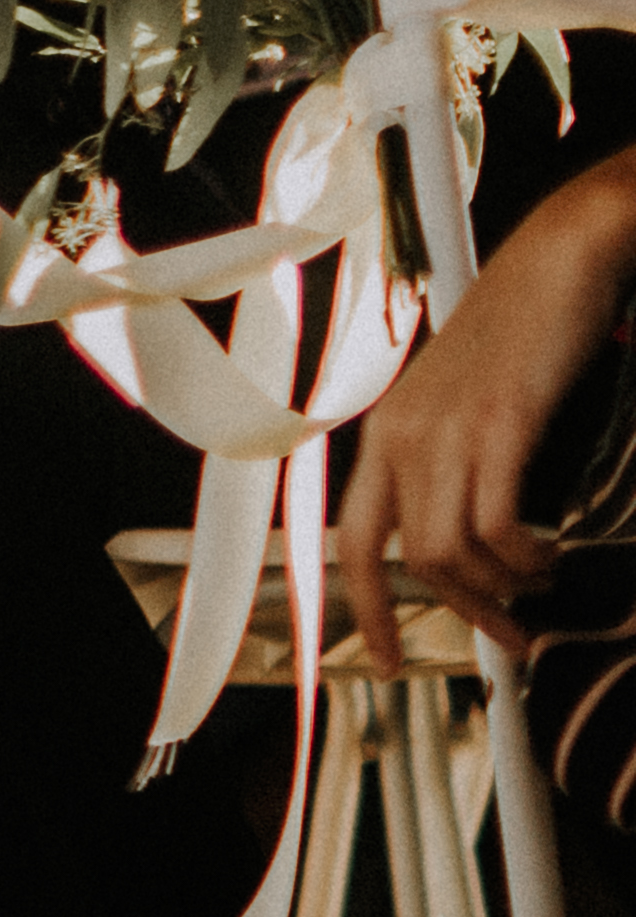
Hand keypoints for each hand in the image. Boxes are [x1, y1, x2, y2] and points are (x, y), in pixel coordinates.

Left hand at [342, 167, 635, 645]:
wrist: (562, 258)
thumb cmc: (526, 331)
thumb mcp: (467, 404)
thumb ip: (455, 463)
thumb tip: (472, 539)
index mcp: (387, 433)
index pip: (352, 541)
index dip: (366, 609)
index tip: (389, 658)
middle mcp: (403, 434)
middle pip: (406, 560)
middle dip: (458, 614)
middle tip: (506, 641)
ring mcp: (447, 428)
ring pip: (449, 552)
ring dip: (502, 588)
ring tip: (542, 585)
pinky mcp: (499, 423)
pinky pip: (494, 523)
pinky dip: (524, 556)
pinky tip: (551, 553)